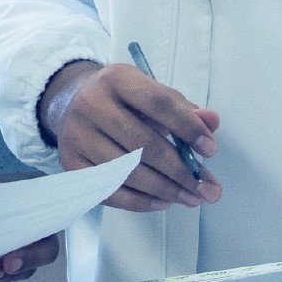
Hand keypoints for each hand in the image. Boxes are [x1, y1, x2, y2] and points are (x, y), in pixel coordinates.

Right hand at [39, 60, 220, 213]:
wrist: (70, 100)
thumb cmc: (120, 98)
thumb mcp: (149, 91)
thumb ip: (182, 108)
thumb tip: (211, 123)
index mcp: (117, 79)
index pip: (158, 103)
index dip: (187, 127)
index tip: (210, 149)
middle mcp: (93, 104)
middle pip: (143, 144)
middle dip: (180, 170)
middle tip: (207, 188)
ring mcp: (78, 136)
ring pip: (128, 171)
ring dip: (165, 190)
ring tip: (192, 198)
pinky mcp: (70, 164)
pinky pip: (109, 191)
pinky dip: (140, 202)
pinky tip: (163, 202)